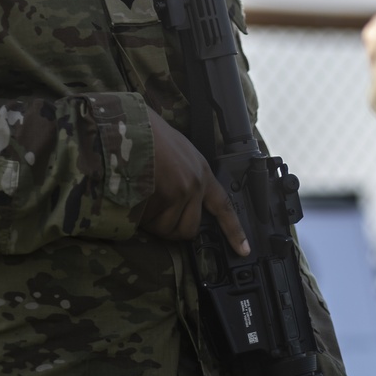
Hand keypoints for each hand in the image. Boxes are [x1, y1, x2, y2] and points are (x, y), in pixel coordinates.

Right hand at [137, 110, 249, 256]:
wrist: (131, 125)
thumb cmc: (149, 135)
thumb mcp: (179, 151)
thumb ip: (186, 176)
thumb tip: (180, 203)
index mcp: (201, 171)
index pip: (223, 205)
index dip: (234, 230)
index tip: (244, 250)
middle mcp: (194, 184)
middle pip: (189, 229)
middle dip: (170, 229)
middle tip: (153, 215)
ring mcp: (179, 191)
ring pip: (165, 229)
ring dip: (150, 222)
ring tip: (139, 197)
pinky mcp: (161, 197)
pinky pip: (147, 222)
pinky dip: (137, 216)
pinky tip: (132, 194)